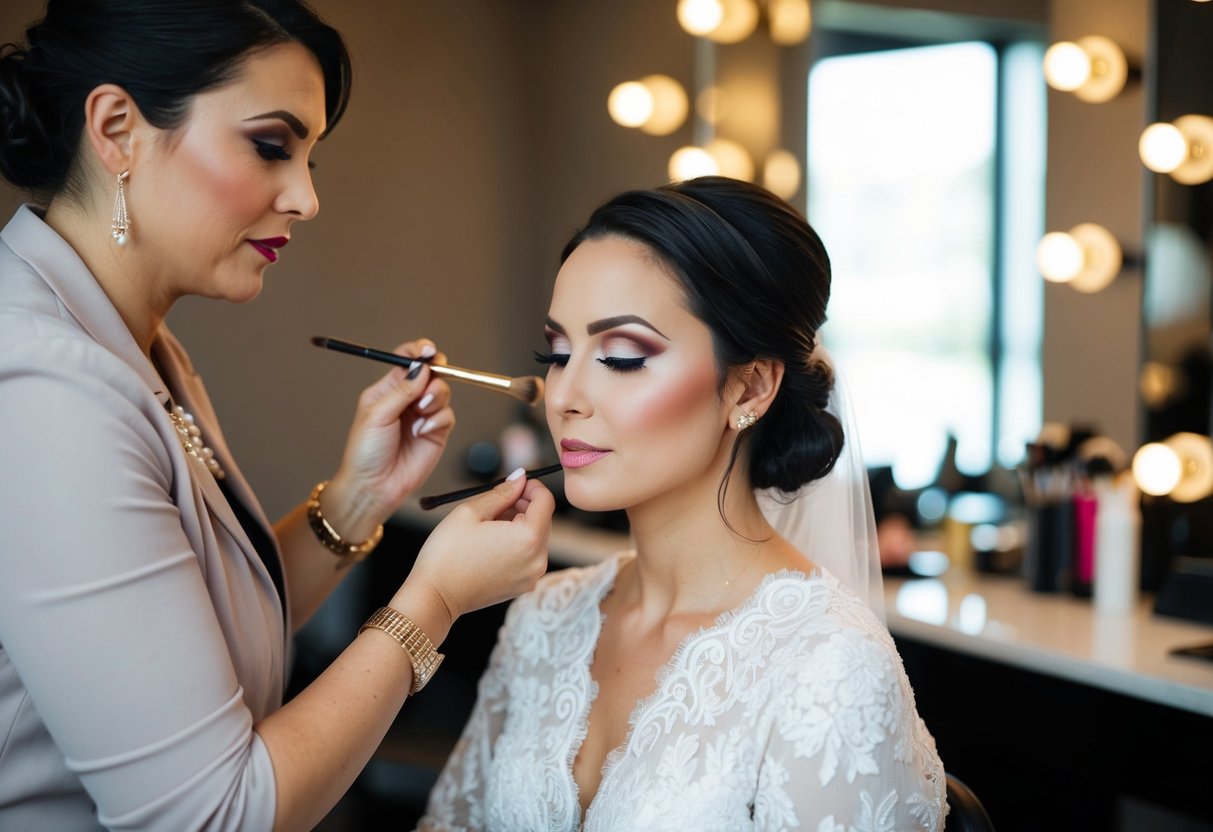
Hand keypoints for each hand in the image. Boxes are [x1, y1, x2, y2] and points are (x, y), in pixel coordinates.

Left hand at [324, 339, 453, 536]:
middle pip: (431, 374)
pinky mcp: (436, 432)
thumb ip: (402, 389)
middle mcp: (406, 400)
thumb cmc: (366, 452)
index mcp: (387, 389)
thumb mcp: (378, 414)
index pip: (407, 361)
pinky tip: (422, 431)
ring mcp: (422, 415)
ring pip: (442, 393)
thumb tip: (422, 367)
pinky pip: (447, 415)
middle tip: (428, 386)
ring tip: (420, 414)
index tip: (429, 350)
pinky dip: (437, 420)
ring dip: (435, 399)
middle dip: (434, 376)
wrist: (375, 486)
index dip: (420, 352)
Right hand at [394, 471, 554, 637]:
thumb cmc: (447, 553)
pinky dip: (516, 544)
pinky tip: (491, 543)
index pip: (546, 501)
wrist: (435, 596)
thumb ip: (502, 492)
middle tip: (497, 503)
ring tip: (489, 524)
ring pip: (536, 538)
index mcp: (528, 538)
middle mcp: (537, 559)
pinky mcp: (522, 586)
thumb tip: (520, 477)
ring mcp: (531, 576)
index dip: (531, 487)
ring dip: (519, 525)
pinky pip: (529, 556)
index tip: (514, 485)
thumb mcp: (471, 511)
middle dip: (524, 505)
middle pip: (543, 519)